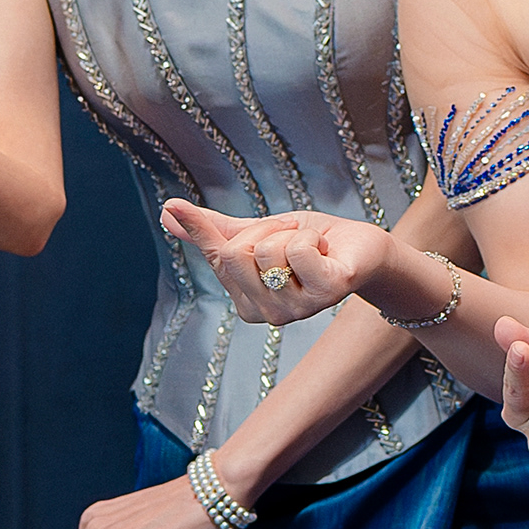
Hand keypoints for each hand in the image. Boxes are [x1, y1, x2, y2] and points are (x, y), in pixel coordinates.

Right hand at [162, 201, 396, 325]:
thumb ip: (213, 231)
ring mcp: (296, 310)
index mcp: (245, 305)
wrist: (362, 246)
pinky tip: (325, 251)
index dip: (230, 229)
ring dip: (293, 232)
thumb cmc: (310, 243)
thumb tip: (166, 212)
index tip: (226, 217)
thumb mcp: (256, 232)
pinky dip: (311, 236)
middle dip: (268, 229)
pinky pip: (296, 250)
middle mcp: (266, 315)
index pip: (216, 254)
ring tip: (312, 245)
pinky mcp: (325, 294)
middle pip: (236, 253)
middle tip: (294, 236)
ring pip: (267, 250)